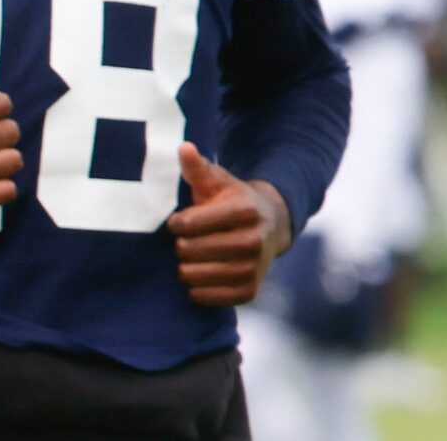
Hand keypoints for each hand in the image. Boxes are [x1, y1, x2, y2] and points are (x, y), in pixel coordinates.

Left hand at [169, 144, 288, 305]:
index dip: (177, 224)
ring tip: (186, 260)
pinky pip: (218, 298)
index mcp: (244, 210)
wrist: (270, 224)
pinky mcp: (253, 289)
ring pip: (202, 275)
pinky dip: (201, 292)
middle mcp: (255, 240)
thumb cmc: (231, 200)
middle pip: (194, 250)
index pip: (191, 223)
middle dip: (181, 246)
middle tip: (182, 243)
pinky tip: (196, 280)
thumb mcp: (217, 181)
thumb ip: (197, 168)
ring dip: (187, 270)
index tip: (175, 223)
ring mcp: (256, 267)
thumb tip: (184, 148)